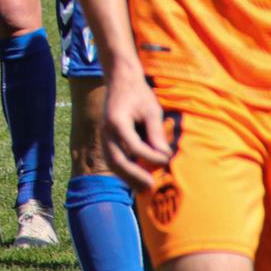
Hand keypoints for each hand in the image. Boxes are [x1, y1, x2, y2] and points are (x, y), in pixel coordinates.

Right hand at [99, 67, 171, 189]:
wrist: (120, 81)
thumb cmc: (138, 94)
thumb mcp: (151, 110)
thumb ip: (156, 133)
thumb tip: (165, 156)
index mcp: (117, 122)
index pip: (133, 146)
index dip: (150, 156)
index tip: (167, 161)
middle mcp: (106, 131)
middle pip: (117, 160)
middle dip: (134, 175)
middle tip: (151, 186)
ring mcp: (104, 136)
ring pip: (112, 163)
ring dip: (127, 178)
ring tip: (144, 190)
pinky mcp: (106, 140)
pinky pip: (113, 160)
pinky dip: (124, 171)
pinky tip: (137, 180)